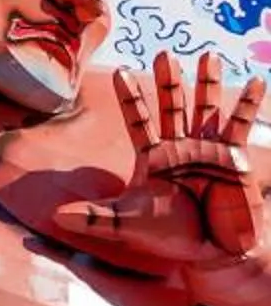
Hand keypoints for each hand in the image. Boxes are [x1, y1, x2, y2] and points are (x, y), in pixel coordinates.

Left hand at [54, 50, 270, 279]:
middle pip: (171, 107)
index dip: (131, 98)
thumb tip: (55, 217)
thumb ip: (94, 218)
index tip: (121, 71)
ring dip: (207, 83)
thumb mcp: (127, 225)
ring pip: (205, 108)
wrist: (211, 252)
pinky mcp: (233, 157)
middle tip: (163, 53)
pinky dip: (247, 104)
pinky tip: (256, 81)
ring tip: (209, 55)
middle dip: (168, 82)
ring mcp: (207, 149)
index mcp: (153, 158)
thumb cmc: (170, 237)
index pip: (138, 120)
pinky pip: (240, 125)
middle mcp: (179, 148)